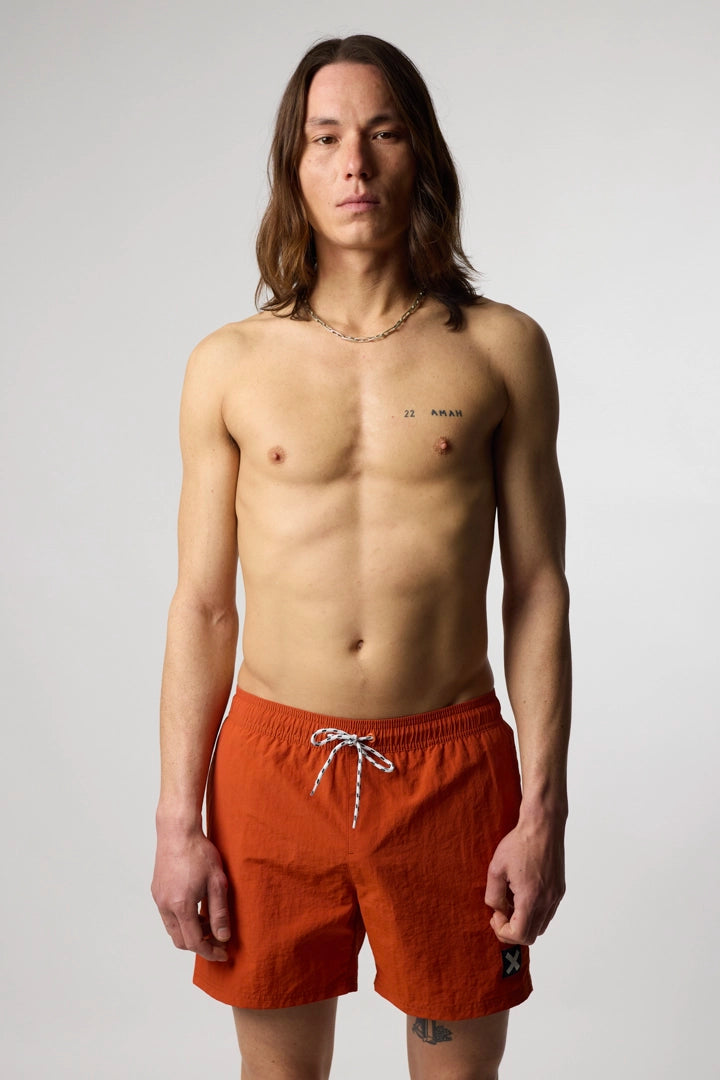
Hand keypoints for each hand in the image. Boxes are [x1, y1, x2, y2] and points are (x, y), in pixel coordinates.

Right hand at [151, 828, 229, 961]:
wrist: (177, 831)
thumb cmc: (199, 852)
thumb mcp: (217, 883)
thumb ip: (219, 912)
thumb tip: (223, 937)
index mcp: (181, 906)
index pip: (194, 942)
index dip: (210, 952)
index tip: (223, 953)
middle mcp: (165, 906)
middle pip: (181, 941)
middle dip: (200, 945)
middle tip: (218, 939)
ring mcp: (158, 899)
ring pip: (173, 929)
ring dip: (190, 932)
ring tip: (209, 921)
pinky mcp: (156, 891)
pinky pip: (168, 916)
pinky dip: (182, 920)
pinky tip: (196, 908)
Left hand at [484, 818, 565, 945]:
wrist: (543, 826)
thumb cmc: (519, 843)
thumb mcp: (496, 869)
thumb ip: (494, 896)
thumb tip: (498, 910)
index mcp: (531, 898)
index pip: (520, 935)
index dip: (503, 931)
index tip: (495, 915)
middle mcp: (547, 901)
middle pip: (531, 936)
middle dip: (513, 930)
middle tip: (501, 912)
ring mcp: (556, 896)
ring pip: (541, 926)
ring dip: (524, 921)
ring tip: (511, 901)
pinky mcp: (559, 890)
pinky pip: (547, 913)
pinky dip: (534, 912)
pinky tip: (522, 893)